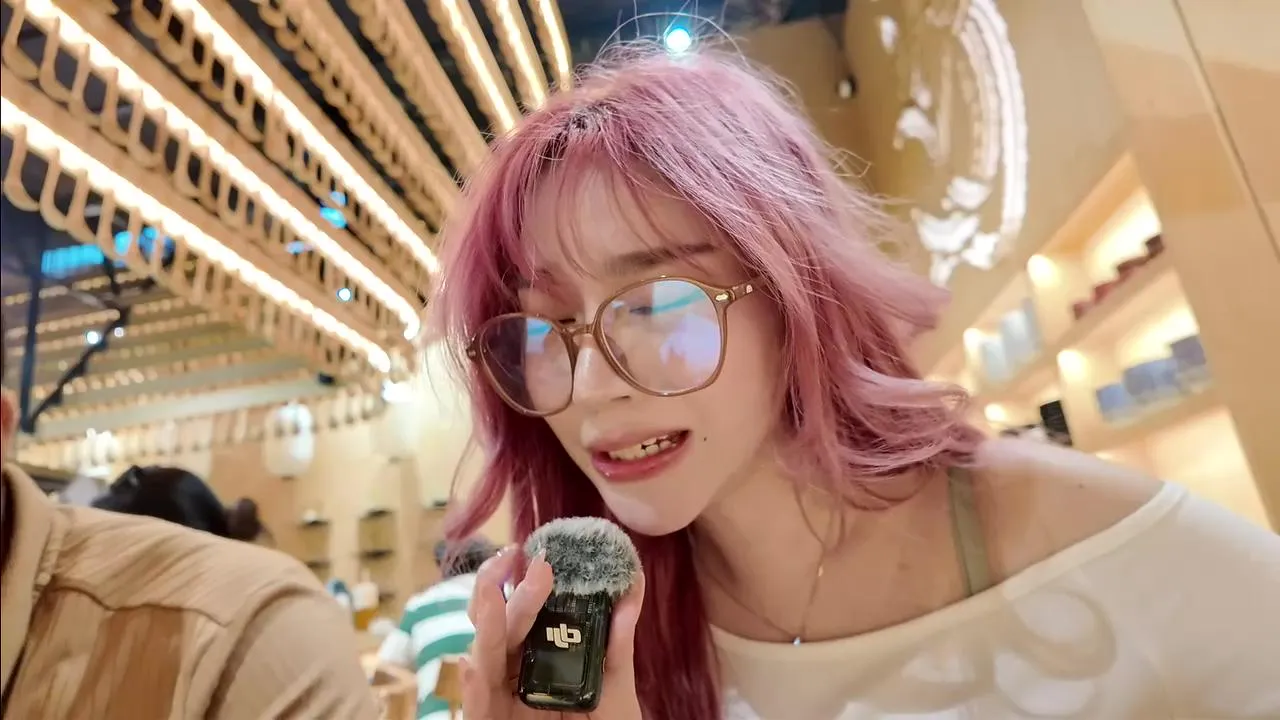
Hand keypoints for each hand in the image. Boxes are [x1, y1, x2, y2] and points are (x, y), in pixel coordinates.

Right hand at [461, 545, 645, 718]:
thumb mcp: (615, 688)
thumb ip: (618, 641)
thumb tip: (635, 585)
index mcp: (534, 660)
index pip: (519, 615)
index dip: (521, 582)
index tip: (534, 552)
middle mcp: (511, 677)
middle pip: (498, 629)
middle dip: (505, 592)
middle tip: (526, 561)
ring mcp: (498, 705)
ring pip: (482, 660)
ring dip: (486, 627)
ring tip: (491, 595)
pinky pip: (476, 713)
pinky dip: (474, 690)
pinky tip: (475, 665)